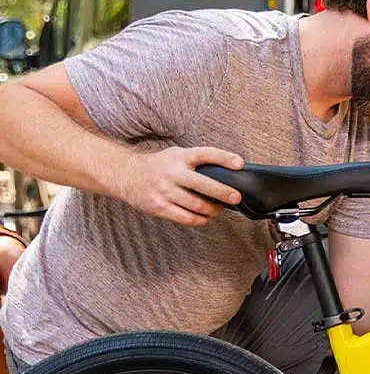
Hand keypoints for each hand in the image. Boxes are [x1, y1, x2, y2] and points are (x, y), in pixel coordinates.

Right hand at [118, 146, 243, 226]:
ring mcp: (164, 191)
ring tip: (219, 209)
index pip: (205, 154)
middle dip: (223, 192)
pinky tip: (205, 217)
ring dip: (213, 210)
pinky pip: (187, 218)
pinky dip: (200, 219)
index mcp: (179, 157)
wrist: (125, 174)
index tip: (240, 164)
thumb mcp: (176, 155)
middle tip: (236, 197)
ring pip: (197, 205)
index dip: (224, 158)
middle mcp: (172, 173)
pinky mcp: (159, 207)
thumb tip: (227, 175)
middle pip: (203, 184)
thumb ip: (196, 162)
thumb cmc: (159, 166)